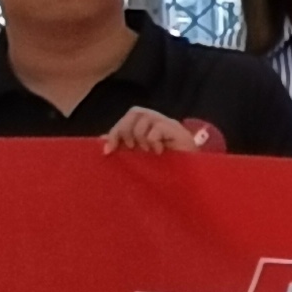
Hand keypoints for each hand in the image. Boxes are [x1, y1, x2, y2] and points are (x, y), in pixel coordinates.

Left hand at [100, 109, 219, 156]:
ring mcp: (170, 124)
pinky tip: (159, 152)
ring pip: (145, 118)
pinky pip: (158, 127)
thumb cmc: (165, 168)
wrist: (191, 178)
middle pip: (135, 112)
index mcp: (149, 125)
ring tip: (147, 151)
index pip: (128, 118)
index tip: (108, 151)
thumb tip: (101, 140)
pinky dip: (153, 140)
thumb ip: (122, 146)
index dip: (115, 131)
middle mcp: (159, 121)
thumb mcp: (138, 157)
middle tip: (130, 148)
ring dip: (140, 137)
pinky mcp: (178, 131)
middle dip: (125, 130)